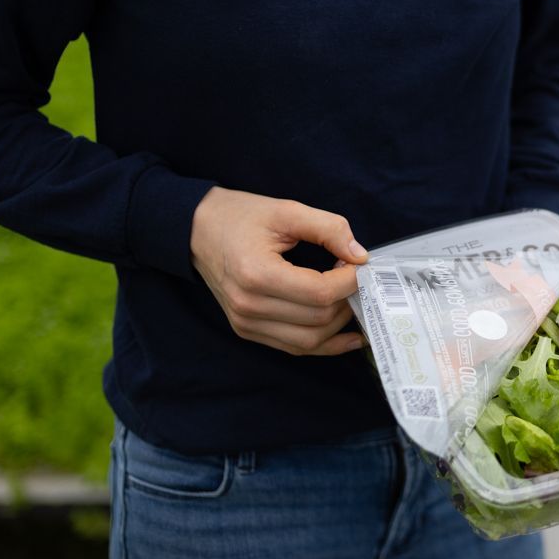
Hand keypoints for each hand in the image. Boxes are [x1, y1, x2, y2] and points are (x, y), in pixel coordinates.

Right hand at [189, 186, 368, 355]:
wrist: (197, 230)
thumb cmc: (241, 216)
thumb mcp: (287, 210)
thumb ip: (328, 228)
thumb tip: (360, 256)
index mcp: (256, 274)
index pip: (319, 292)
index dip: (350, 281)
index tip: (360, 264)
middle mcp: (248, 306)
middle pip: (318, 319)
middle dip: (348, 300)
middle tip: (357, 278)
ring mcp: (246, 323)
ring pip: (310, 341)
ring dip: (340, 324)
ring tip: (351, 298)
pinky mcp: (248, 330)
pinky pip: (295, 348)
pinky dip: (325, 343)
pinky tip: (349, 334)